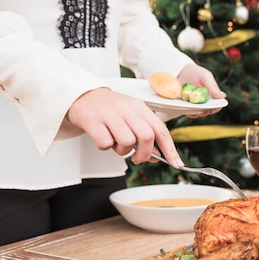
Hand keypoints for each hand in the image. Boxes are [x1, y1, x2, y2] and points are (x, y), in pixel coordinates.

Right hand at [66, 87, 183, 166]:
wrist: (81, 95)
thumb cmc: (110, 110)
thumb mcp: (131, 117)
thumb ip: (145, 134)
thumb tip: (158, 156)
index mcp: (140, 107)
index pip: (160, 129)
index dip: (170, 149)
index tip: (176, 164)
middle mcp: (126, 108)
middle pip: (147, 136)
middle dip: (144, 154)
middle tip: (137, 158)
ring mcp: (109, 114)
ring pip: (127, 142)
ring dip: (123, 151)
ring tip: (116, 144)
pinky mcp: (93, 120)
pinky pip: (105, 143)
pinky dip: (105, 147)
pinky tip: (103, 139)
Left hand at [177, 64, 226, 117]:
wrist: (180, 71)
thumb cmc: (196, 73)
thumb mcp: (205, 76)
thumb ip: (213, 86)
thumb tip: (223, 96)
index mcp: (213, 96)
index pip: (217, 106)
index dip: (215, 109)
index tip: (210, 109)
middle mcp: (205, 102)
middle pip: (207, 112)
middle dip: (203, 112)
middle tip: (198, 108)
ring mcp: (196, 105)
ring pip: (198, 114)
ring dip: (195, 112)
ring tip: (190, 106)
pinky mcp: (186, 106)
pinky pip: (188, 112)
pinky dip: (187, 112)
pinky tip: (185, 108)